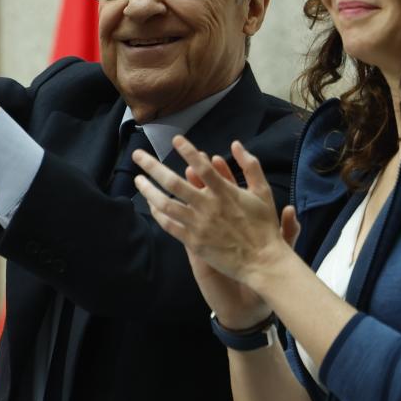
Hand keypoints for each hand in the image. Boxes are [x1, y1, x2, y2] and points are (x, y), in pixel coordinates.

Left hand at [133, 137, 295, 297]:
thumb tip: (235, 144)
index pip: (202, 167)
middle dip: (153, 166)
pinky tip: (150, 205)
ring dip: (148, 190)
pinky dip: (158, 214)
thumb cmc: (264, 225)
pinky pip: (170, 226)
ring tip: (137, 179)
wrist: (262, 261)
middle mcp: (208, 206)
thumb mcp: (263, 191)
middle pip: (174, 183)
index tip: (175, 139)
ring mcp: (198, 225)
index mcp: (225, 192)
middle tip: (137, 155)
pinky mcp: (193, 242)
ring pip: (166, 205)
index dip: (188, 151)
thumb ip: (250, 165)